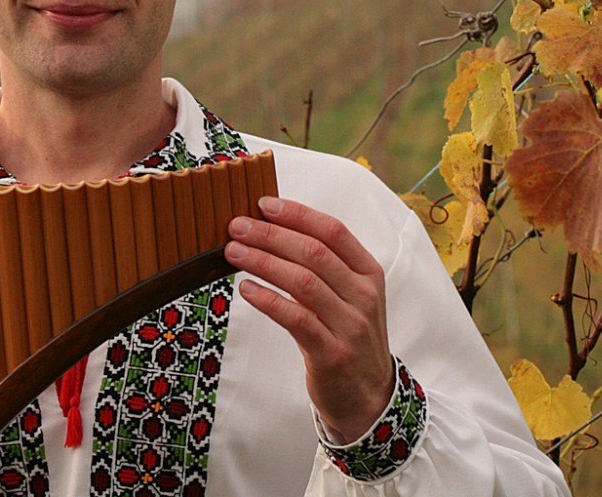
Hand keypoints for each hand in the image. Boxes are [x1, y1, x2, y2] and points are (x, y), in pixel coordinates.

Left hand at [224, 196, 393, 443]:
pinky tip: (246, 289)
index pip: (334, 231)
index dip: (298, 214)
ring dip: (263, 262)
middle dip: (271, 235)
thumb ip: (322, 268)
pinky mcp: (332, 353)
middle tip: (236, 225)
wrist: (369, 396)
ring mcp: (350, 325)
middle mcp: (364, 295)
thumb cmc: (348, 338)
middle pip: (314, 253)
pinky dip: (268, 300)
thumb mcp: (348, 297)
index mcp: (368, 273)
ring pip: (303, 282)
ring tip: (232, 252)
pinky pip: (296, 319)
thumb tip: (273, 231)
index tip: (263, 203)